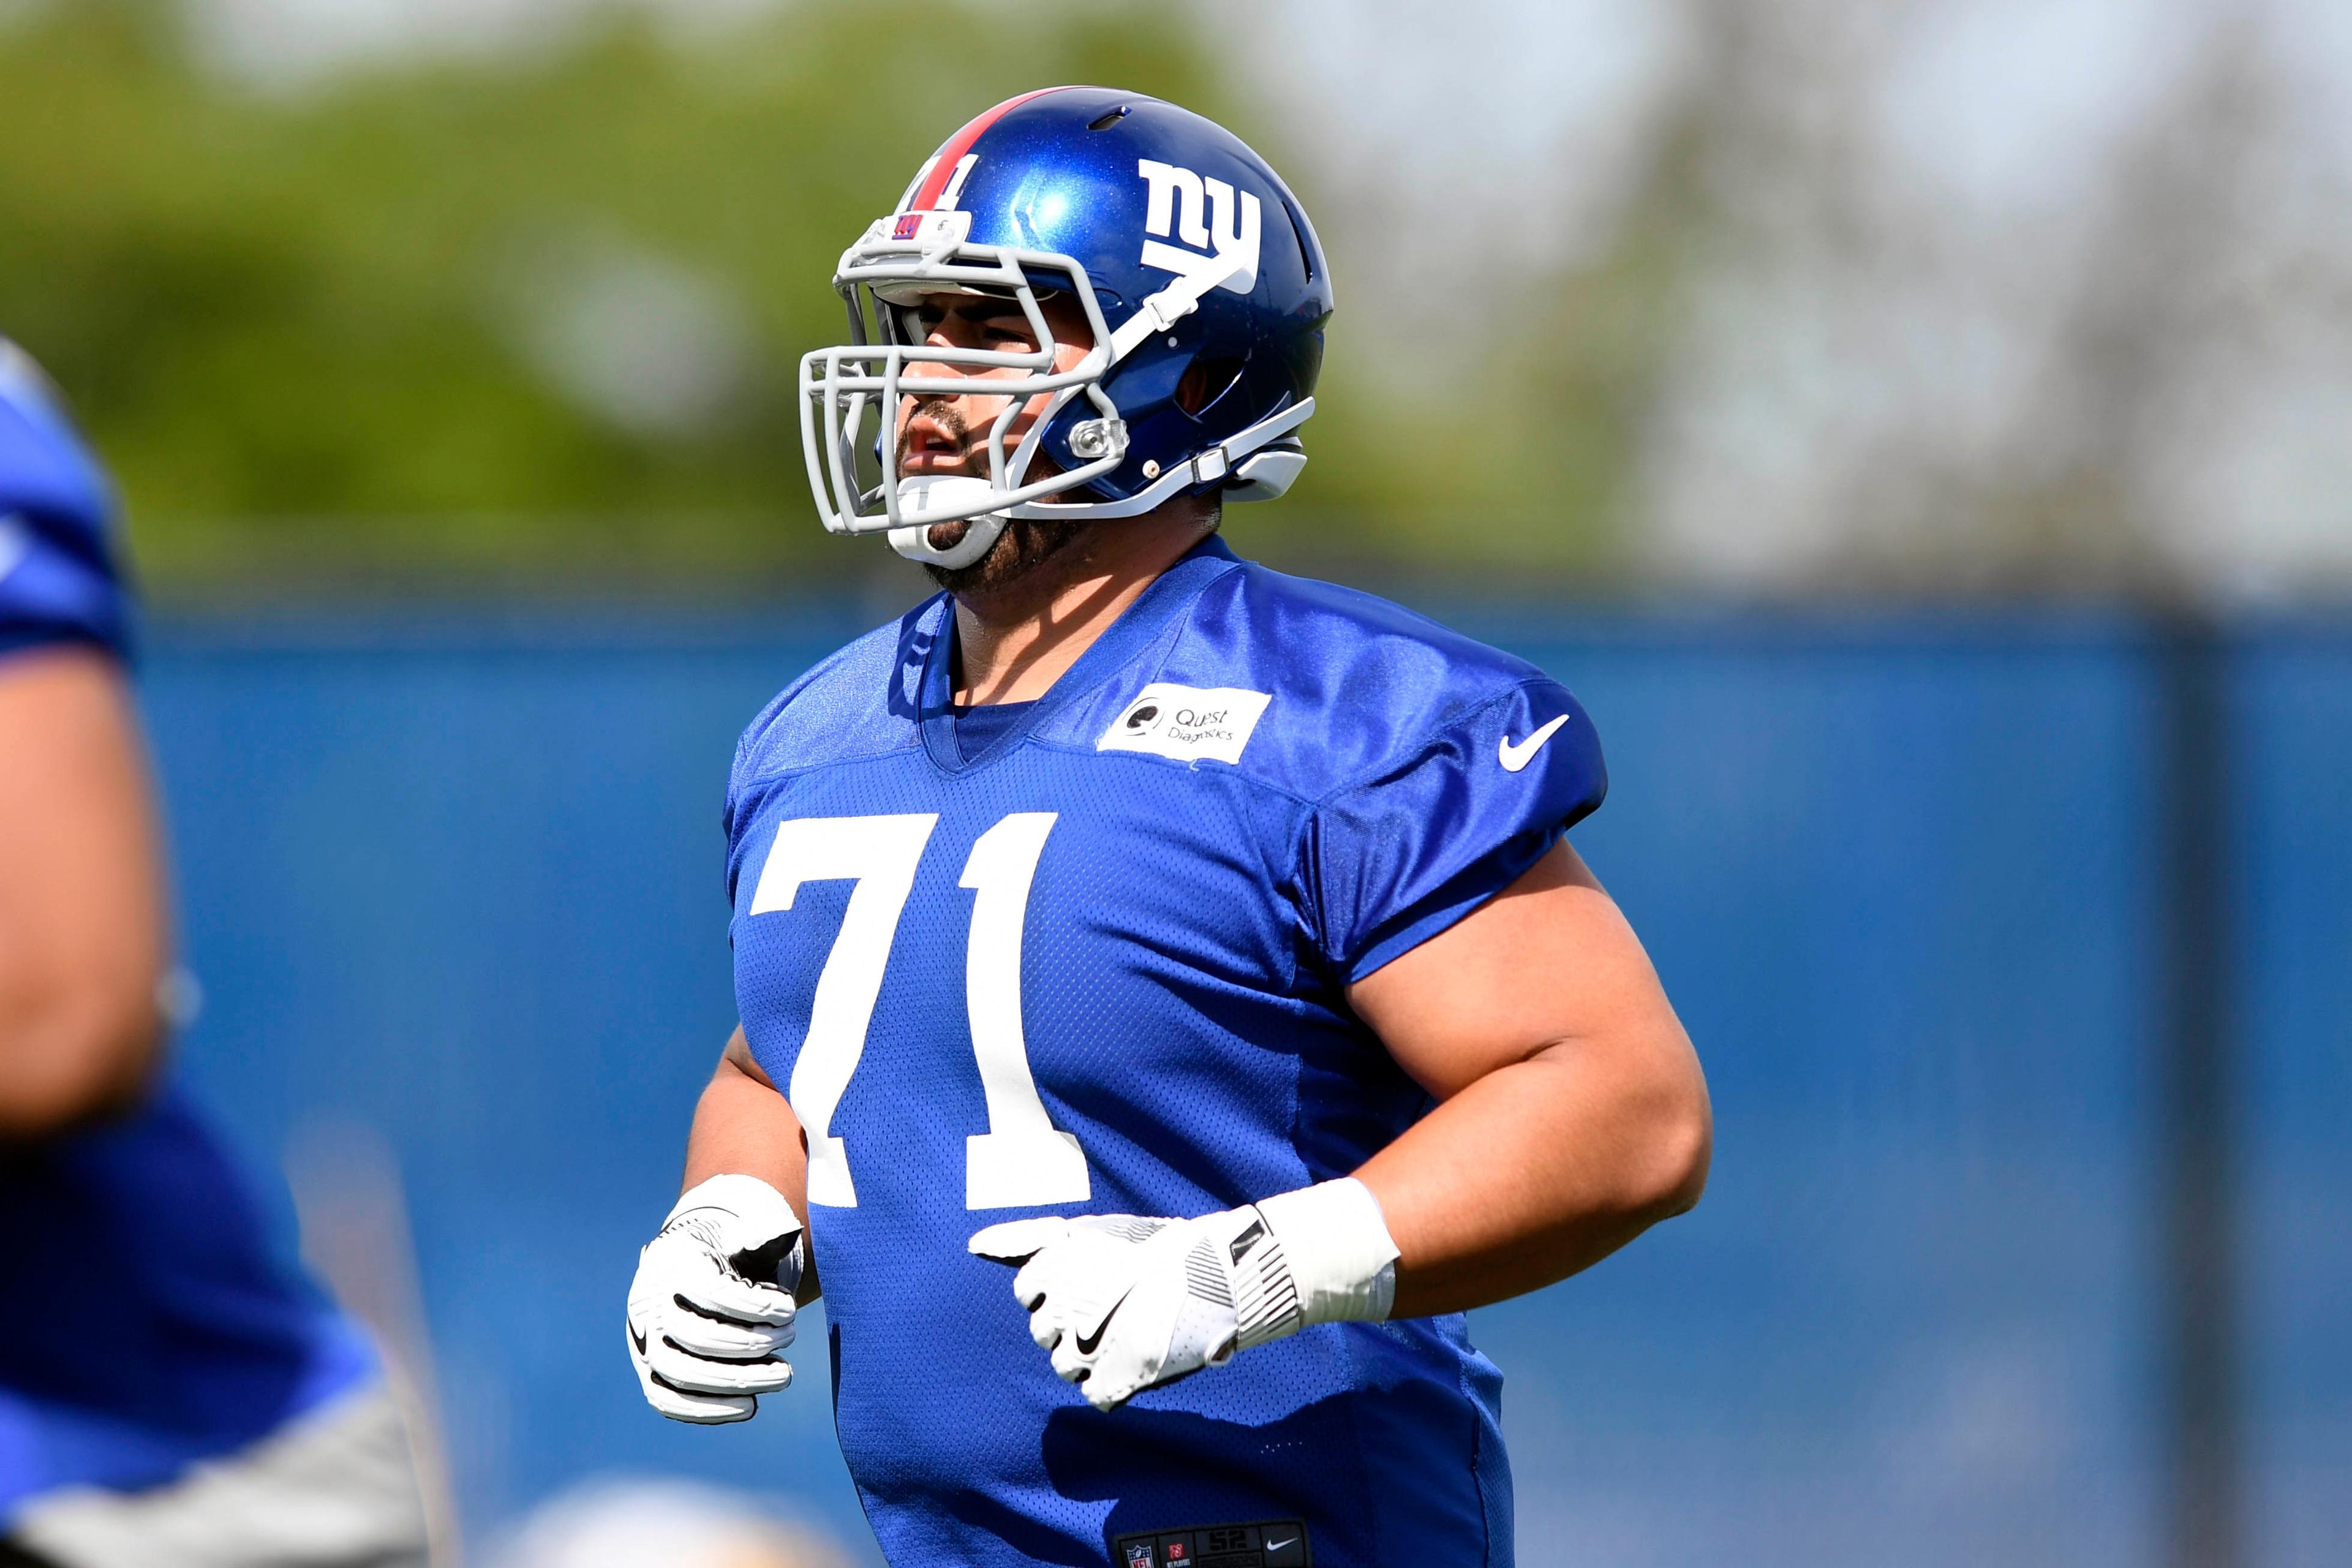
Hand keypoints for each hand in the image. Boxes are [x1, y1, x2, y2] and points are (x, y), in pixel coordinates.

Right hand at [626, 1174, 802, 1424]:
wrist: (685, 1273)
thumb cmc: (721, 1255)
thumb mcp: (739, 1236)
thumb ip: (762, 1236)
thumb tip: (788, 1232)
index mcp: (672, 1265)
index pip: (711, 1291)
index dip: (755, 1306)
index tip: (790, 1311)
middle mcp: (650, 1307)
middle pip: (697, 1336)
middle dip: (751, 1343)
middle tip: (790, 1338)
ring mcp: (644, 1344)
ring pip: (683, 1374)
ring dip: (737, 1382)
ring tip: (783, 1375)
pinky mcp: (649, 1374)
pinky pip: (669, 1401)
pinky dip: (710, 1410)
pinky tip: (751, 1406)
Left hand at [970, 1181, 1400, 1411]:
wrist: (1218, 1269)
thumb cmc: (1151, 1250)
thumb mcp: (1086, 1231)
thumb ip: (1026, 1238)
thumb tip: (974, 1245)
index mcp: (1055, 1265)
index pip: (1027, 1292)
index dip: (1056, 1290)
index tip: (1091, 1281)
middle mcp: (1063, 1307)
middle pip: (1043, 1333)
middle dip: (1072, 1323)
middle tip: (1116, 1305)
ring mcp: (1089, 1348)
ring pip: (1064, 1366)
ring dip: (1090, 1354)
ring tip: (1128, 1328)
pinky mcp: (1118, 1377)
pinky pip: (1094, 1394)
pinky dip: (1111, 1381)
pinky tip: (1133, 1357)